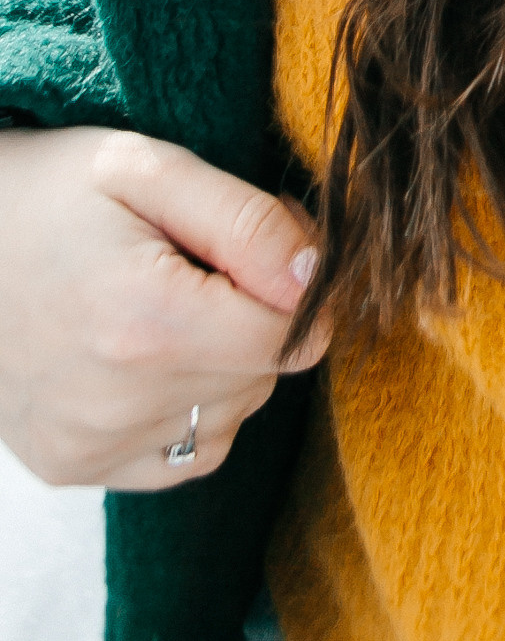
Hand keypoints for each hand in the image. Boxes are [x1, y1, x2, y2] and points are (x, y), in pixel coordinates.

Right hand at [0, 126, 328, 489]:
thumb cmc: (51, 194)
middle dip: (257, 315)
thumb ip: (247, 222)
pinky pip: (187, 453)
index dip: (297, 282)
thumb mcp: (149, 170)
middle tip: (201, 262)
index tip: (262, 242)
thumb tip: (318, 277)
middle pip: (265, 374)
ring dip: (226, 362)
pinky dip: (191, 406)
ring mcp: (93, 448)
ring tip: (166, 303)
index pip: (293, 334)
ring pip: (233, 413)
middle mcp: (119, 405)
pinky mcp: (76, 469)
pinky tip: (149, 356)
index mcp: (144, 323)